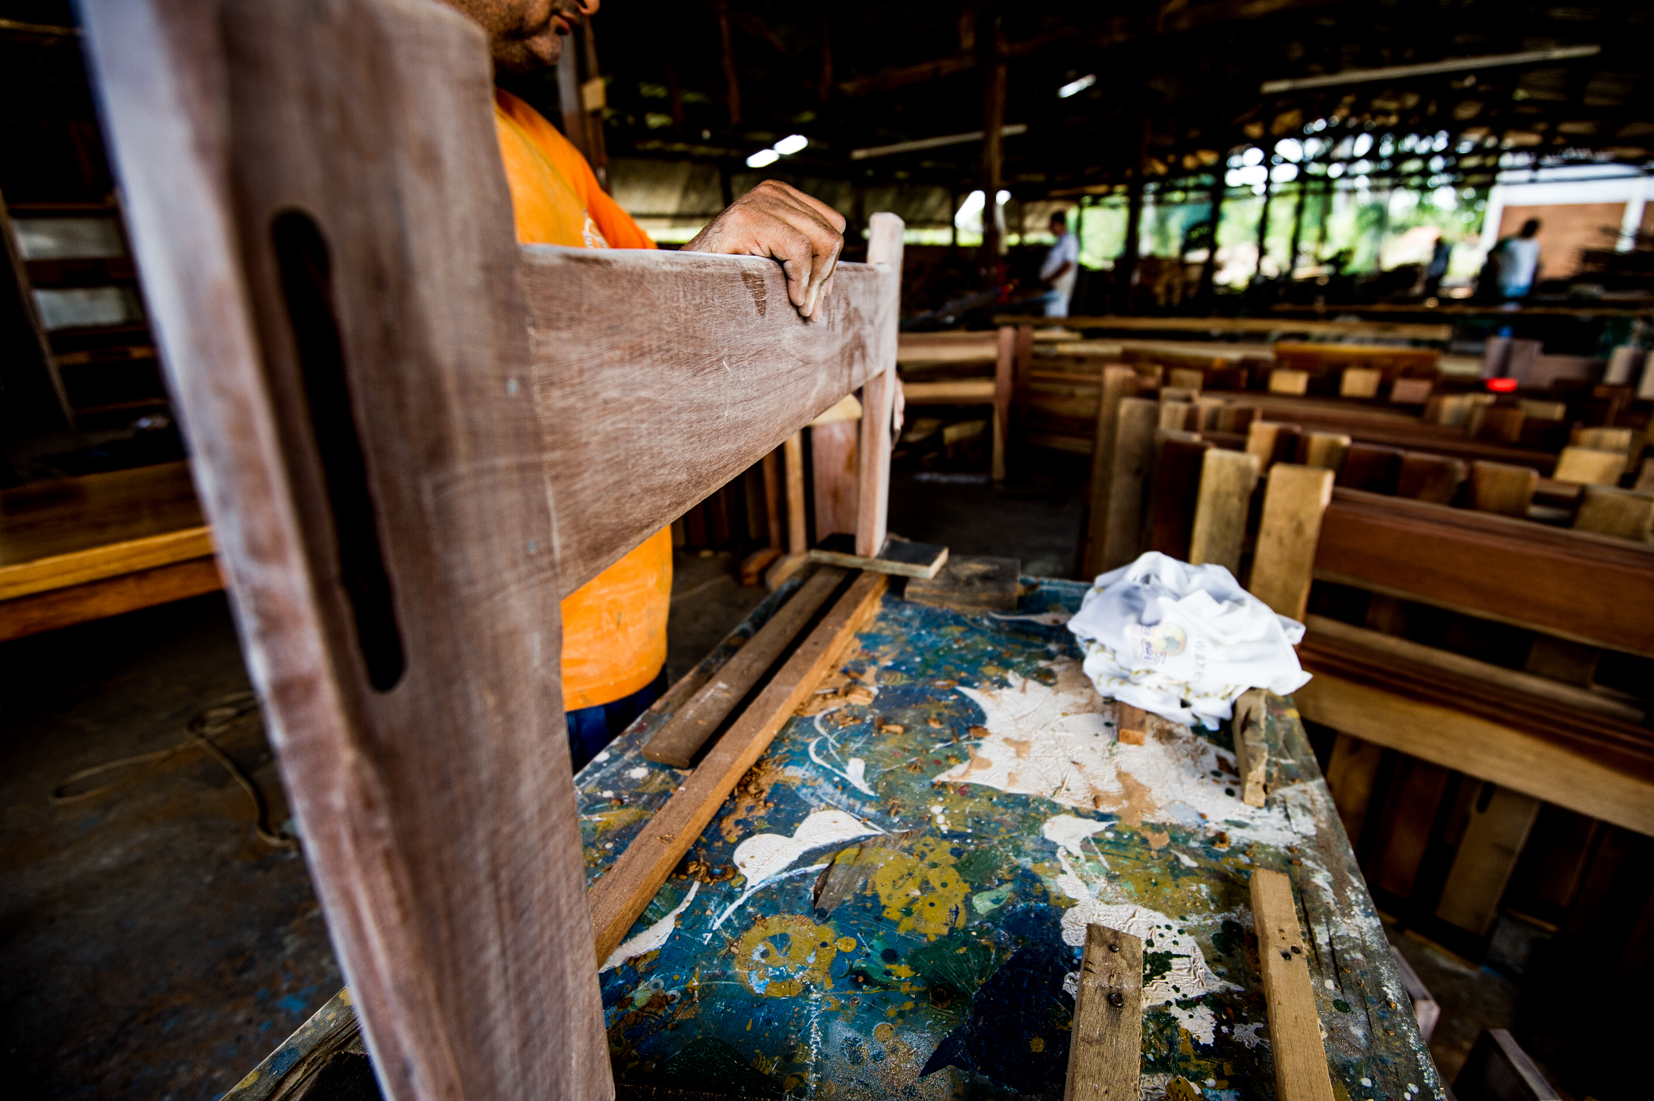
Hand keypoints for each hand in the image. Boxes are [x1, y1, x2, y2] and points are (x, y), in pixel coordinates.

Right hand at [683, 180, 846, 318]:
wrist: (682, 282)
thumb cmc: (725, 279)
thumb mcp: (769, 262)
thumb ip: (800, 259)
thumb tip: (832, 284)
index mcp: (780, 196)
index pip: (833, 224)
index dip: (831, 263)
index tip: (817, 295)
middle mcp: (772, 191)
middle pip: (832, 232)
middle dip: (826, 276)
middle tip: (812, 309)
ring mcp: (759, 201)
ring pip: (823, 241)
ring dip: (816, 283)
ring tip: (803, 308)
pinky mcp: (748, 218)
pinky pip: (800, 250)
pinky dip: (801, 281)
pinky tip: (792, 300)